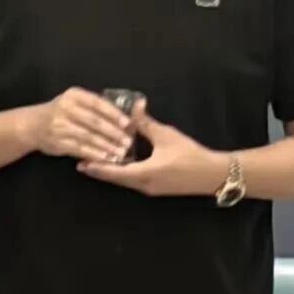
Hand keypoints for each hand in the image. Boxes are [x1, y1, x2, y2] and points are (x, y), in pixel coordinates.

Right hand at [26, 87, 132, 162]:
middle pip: (94, 121)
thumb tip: (124, 116)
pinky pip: (80, 149)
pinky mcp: (58, 142)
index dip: (114, 114)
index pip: (97, 103)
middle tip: (128, 141)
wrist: (32, 125)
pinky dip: (95, 154)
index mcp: (74, 95)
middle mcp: (66, 108)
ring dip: (106, 146)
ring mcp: (60, 126)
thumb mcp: (74, 101)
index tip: (128, 123)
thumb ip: (94, 106)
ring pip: (88, 137)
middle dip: (113, 132)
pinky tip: (106, 158)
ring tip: (121, 152)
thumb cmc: (60, 112)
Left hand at [77, 108, 227, 196]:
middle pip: (116, 179)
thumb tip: (135, 105)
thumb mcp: (166, 135)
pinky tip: (117, 165)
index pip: (115, 172)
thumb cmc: (190, 154)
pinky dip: (123, 174)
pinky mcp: (156, 188)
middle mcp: (144, 185)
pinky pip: (134, 182)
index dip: (97, 168)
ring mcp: (150, 189)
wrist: (213, 174)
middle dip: (99, 170)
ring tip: (94, 162)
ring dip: (110, 173)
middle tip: (81, 161)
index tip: (80, 163)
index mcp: (145, 173)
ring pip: (124, 182)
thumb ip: (146, 123)